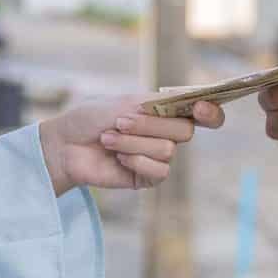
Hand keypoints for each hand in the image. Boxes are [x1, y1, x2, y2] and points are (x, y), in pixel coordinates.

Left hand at [37, 96, 224, 194]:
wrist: (65, 144)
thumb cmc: (92, 118)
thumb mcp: (125, 103)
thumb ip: (158, 103)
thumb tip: (189, 100)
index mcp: (166, 111)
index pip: (204, 113)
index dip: (211, 111)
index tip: (200, 107)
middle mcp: (167, 134)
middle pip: (185, 132)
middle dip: (151, 126)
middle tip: (121, 122)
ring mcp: (158, 157)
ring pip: (168, 151)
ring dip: (133, 142)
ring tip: (108, 139)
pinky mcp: (147, 177)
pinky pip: (158, 171)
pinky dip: (135, 160)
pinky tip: (116, 157)